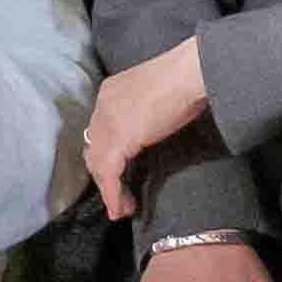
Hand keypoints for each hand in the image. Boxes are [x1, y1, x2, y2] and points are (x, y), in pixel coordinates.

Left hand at [80, 41, 212, 217]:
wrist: (189, 73)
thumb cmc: (185, 78)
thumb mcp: (156, 95)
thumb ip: (145, 111)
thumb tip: (150, 129)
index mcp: (110, 92)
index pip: (99, 130)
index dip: (104, 154)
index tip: (116, 173)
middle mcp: (102, 106)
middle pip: (93, 148)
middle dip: (102, 175)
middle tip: (117, 196)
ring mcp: (107, 123)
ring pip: (98, 164)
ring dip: (108, 190)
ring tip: (122, 208)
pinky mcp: (118, 141)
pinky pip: (110, 175)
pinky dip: (113, 195)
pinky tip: (120, 209)